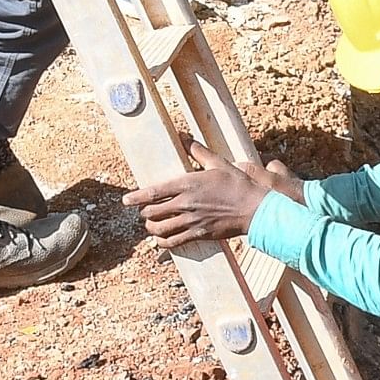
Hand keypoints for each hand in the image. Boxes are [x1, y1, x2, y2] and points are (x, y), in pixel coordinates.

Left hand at [126, 159, 298, 246]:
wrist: (254, 209)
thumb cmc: (237, 184)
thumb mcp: (218, 163)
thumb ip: (197, 151)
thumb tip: (183, 137)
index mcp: (187, 184)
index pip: (153, 192)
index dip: (136, 197)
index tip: (126, 200)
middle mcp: (185, 204)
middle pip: (152, 212)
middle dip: (144, 212)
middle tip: (144, 210)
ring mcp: (191, 221)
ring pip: (159, 229)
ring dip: (151, 227)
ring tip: (151, 224)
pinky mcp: (198, 234)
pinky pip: (173, 242)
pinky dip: (163, 242)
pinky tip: (162, 240)